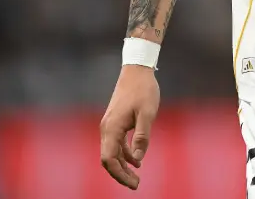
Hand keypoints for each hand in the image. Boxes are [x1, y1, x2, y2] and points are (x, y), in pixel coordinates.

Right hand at [100, 65, 160, 189]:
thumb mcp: (148, 114)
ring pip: (112, 153)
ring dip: (123, 166)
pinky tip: (136, 161)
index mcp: (112, 128)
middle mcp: (106, 128)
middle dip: (121, 174)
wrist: (137, 70)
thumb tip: (138, 159)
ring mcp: (110, 125)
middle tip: (136, 185)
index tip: (134, 183)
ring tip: (137, 177)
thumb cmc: (144, 90)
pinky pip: (116, 144)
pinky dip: (125, 154)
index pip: (109, 159)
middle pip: (109, 159)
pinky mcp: (115, 122)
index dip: (120, 174)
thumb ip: (142, 137)